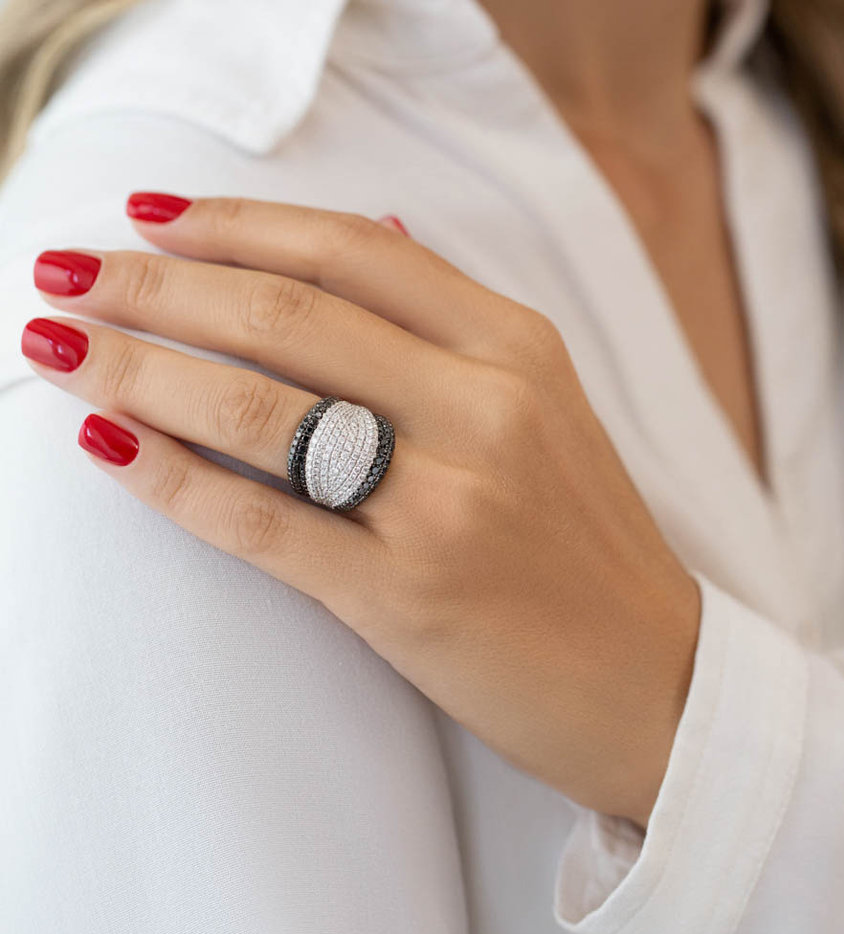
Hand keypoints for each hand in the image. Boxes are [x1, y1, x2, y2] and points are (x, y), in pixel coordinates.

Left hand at [22, 194, 701, 827]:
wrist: (653, 677)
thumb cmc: (587, 543)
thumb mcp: (547, 406)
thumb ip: (453, 326)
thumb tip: (372, 230)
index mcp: (518, 350)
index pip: (352, 250)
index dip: (236, 224)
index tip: (152, 217)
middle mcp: (486, 409)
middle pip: (287, 316)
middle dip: (157, 285)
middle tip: (70, 269)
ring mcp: (446, 505)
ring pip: (259, 412)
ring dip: (140, 370)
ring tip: (61, 347)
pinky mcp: (406, 597)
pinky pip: (260, 522)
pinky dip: (171, 480)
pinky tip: (111, 447)